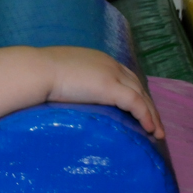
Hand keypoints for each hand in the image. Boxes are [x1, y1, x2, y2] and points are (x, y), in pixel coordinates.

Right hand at [39, 46, 164, 138]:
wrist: (36, 70)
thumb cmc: (39, 73)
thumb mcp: (59, 73)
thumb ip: (69, 81)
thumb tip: (65, 93)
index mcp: (97, 59)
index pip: (124, 75)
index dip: (134, 92)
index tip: (138, 108)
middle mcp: (109, 64)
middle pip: (137, 85)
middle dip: (148, 105)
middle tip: (153, 123)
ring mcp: (111, 74)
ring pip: (141, 96)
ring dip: (152, 115)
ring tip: (156, 133)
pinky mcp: (110, 88)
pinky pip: (136, 104)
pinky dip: (146, 117)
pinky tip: (150, 130)